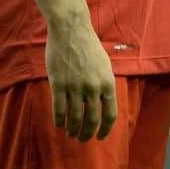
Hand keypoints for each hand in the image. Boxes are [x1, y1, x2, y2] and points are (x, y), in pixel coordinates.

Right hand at [45, 14, 117, 141]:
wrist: (71, 30)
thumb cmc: (89, 46)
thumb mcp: (105, 65)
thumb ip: (105, 85)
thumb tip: (104, 105)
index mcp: (108, 83)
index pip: (110, 114)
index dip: (105, 129)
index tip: (100, 137)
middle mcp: (93, 88)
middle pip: (92, 120)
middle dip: (87, 134)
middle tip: (82, 139)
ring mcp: (76, 87)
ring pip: (74, 118)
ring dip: (73, 130)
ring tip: (71, 133)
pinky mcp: (59, 84)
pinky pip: (59, 110)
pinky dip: (59, 121)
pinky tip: (59, 124)